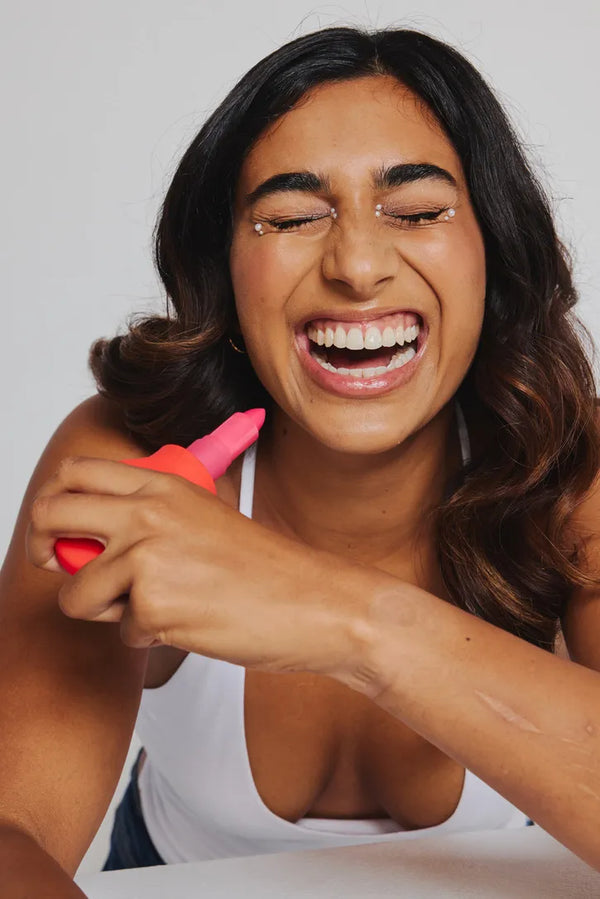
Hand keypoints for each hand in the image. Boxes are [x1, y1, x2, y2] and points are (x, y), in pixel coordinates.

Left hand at [25, 456, 367, 678]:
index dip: (54, 501)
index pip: (75, 474)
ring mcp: (147, 557)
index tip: (58, 529)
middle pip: (51, 514)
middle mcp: (147, 513)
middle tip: (64, 568)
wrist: (313, 602)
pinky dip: (148, 637)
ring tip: (157, 608)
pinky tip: (189, 623)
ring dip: (106, 611)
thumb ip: (150, 517)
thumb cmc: (266, 570)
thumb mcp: (203, 520)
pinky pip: (121, 631)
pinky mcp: (154, 605)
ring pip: (74, 592)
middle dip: (44, 547)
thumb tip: (91, 537)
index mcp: (162, 486)